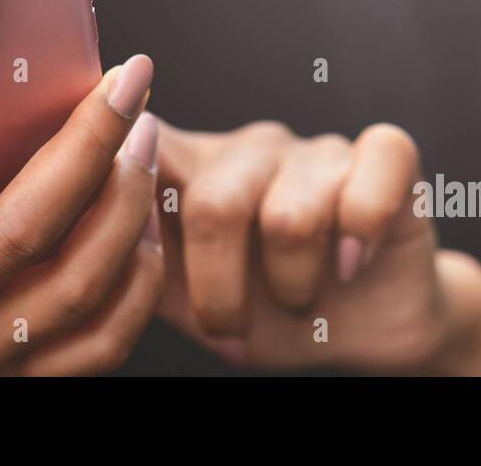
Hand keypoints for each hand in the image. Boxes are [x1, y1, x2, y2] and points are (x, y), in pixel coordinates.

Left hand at [155, 119, 480, 372]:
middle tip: (228, 326)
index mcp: (190, 167)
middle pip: (214, 206)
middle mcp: (249, 147)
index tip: (134, 228)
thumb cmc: (263, 310)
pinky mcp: (384, 158)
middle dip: (220, 292)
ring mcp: (315, 148)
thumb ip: (132, 257)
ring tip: (295, 297)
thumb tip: (96, 228)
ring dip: (292, 286)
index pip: (145, 148)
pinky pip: (370, 183)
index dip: (131, 181)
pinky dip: (360, 239)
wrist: (361, 332)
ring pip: (290, 218)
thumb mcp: (181, 297)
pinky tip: (351, 264)